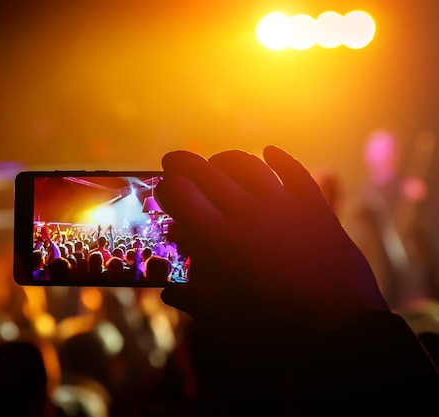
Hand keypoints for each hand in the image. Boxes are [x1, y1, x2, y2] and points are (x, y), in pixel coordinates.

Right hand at [155, 146, 388, 350]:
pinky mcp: (313, 205)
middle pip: (205, 171)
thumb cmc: (278, 325)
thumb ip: (192, 299)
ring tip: (214, 161)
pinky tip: (269, 152)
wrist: (341, 324)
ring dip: (223, 158)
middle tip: (172, 161)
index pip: (181, 196)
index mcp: (220, 240)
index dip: (166, 188)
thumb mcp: (227, 317)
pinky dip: (279, 158)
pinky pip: (293, 170)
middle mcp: (246, 212)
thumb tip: (168, 293)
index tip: (162, 188)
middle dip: (182, 162)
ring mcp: (282, 204)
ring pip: (245, 164)